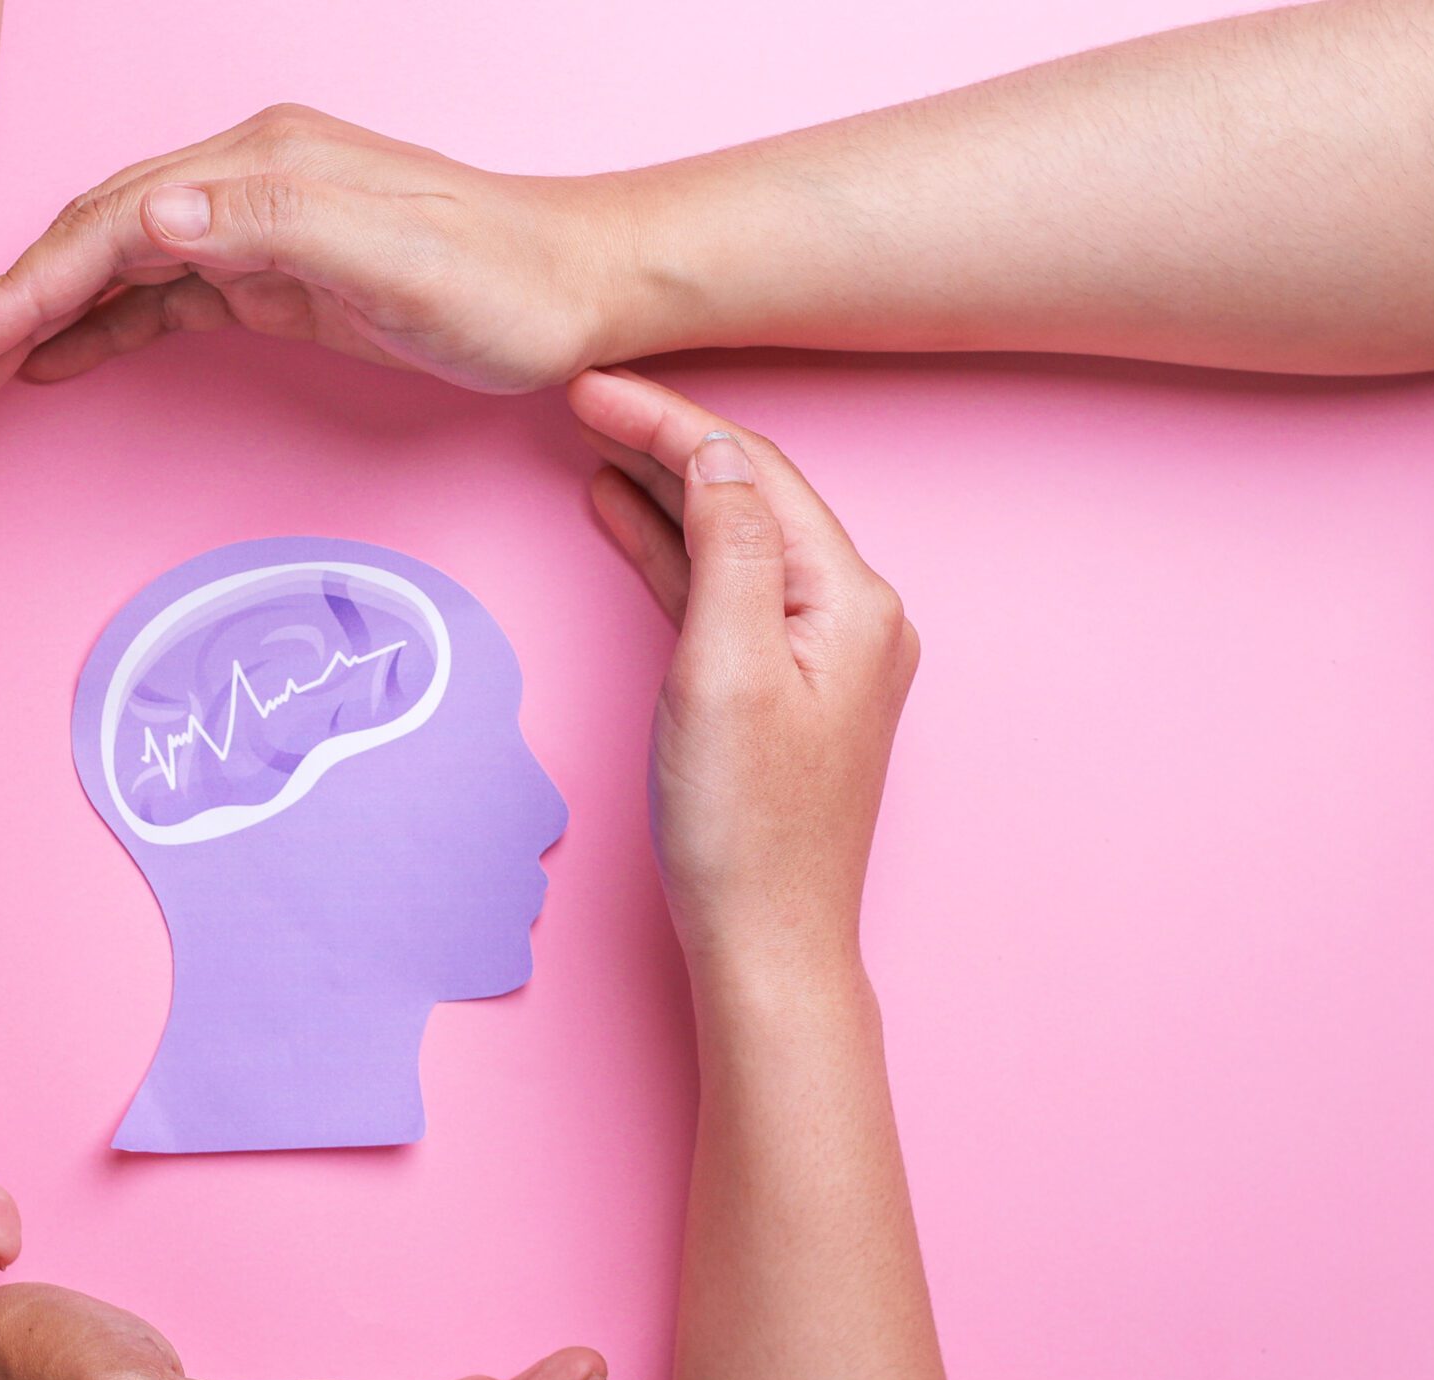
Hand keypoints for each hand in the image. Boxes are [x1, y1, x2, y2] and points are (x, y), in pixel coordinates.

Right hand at [0, 105, 633, 405]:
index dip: (30, 286)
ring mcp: (259, 227)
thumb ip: (277, 226)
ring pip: (119, 266)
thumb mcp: (395, 256)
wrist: (578, 294)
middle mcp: (248, 182)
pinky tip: (59, 359)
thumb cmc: (500, 282)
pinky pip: (163, 297)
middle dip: (11, 300)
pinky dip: (103, 327)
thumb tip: (160, 216)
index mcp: (261, 166)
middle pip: (96, 237)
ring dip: (44, 316)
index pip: (112, 224)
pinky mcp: (276, 275)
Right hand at [568, 369, 918, 982]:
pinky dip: (672, 551)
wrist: (767, 939)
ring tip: (591, 443)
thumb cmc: (745, 826)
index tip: (592, 387)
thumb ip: (728, 552)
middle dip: (665, 443)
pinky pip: (725, 591)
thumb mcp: (725, 670)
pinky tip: (623, 519)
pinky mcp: (784, 687)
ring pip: (733, 539)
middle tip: (583, 398)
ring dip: (663, 490)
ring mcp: (822, 652)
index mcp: (849, 601)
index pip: (753, 473)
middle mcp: (851, 615)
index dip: (669, 422)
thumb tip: (719, 458)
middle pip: (749, 495)